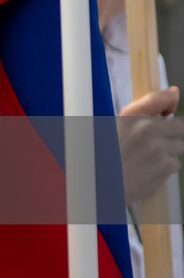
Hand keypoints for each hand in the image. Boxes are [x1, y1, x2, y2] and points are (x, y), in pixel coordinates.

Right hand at [118, 86, 183, 205]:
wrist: (102, 186)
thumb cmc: (106, 157)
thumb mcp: (118, 127)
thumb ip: (146, 110)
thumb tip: (175, 92)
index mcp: (129, 117)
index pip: (157, 99)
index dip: (168, 101)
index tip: (170, 104)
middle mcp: (145, 128)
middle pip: (179, 127)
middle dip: (173, 136)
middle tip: (157, 146)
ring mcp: (158, 147)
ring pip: (179, 147)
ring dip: (168, 154)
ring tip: (148, 161)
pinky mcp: (166, 164)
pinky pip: (175, 164)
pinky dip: (165, 169)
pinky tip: (148, 172)